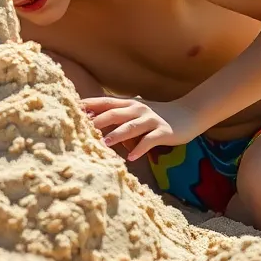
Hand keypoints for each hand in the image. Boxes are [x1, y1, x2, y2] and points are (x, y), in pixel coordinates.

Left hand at [79, 96, 201, 161]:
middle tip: (81, 130)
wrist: (189, 113)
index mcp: (129, 104)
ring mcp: (151, 120)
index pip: (104, 102)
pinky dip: (140, 149)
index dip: (89, 106)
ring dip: (117, 134)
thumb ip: (118, 115)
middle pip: (114, 113)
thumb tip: (92, 121)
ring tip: (104, 143)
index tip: (71, 111)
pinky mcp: (163, 131)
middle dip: (97, 121)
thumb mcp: (136, 112)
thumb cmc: (157, 116)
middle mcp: (138, 109)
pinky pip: (150, 141)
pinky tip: (132, 158)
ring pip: (131, 126)